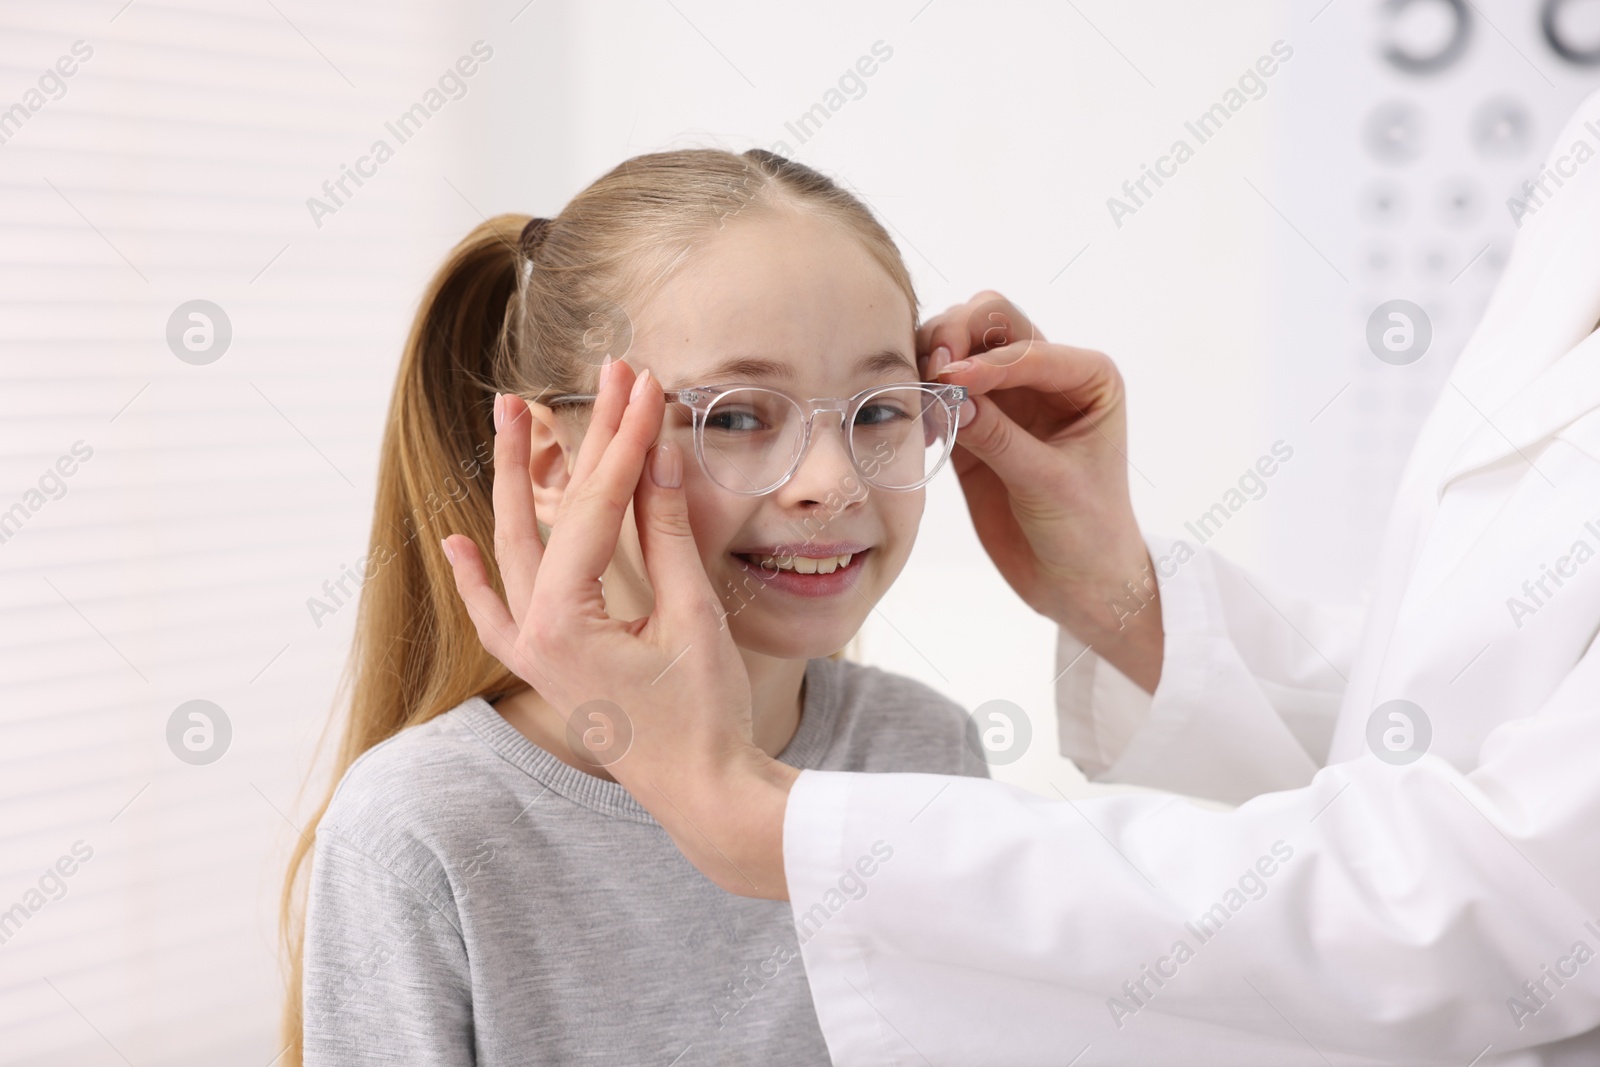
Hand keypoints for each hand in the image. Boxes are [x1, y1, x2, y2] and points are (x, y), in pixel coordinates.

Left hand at [441, 359, 794, 896]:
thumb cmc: (705, 716)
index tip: (647, 385)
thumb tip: (656, 451)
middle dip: (577, 440)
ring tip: (510, 415)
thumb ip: (667, 531)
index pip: (597, 507)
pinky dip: (474, 579)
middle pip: (550, 514)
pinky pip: (495, 616)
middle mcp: (533, 633)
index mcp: (563, 622)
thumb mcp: (692, 616)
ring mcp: (533, 652)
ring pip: (514, 548)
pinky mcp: (546, 667)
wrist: (704, 796)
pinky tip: (453, 541)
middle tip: (599, 376)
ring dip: (517, 482)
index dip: (626, 440)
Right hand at [920, 292, 1160, 690]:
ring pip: (961, 347)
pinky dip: (924, 394)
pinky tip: (920, 424)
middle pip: (991, 323)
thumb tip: (950, 393)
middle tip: (932, 370)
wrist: (1076, 583)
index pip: (1028, 346)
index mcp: (1087, 377)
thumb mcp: (1050, 484)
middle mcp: (1048, 376)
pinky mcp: (976, 426)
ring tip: (920, 397)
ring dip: (933, 359)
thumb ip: (1001, 438)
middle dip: (956, 335)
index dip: (987, 360)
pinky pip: (942, 391)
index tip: (950, 378)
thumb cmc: (1087, 531)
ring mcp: (1009, 397)